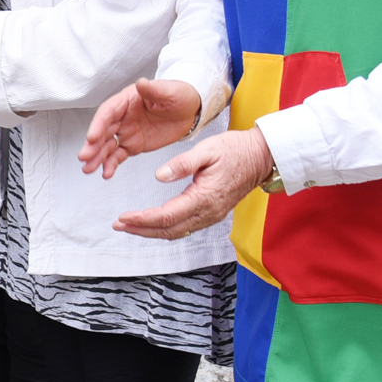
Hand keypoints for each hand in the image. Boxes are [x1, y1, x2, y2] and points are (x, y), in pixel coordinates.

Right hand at [79, 80, 203, 178]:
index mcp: (127, 100)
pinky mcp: (133, 145)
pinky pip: (118, 156)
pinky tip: (106, 173)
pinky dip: (111, 164)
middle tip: (84, 157)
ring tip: (88, 169)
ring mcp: (126, 132)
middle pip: (103, 131)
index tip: (91, 137)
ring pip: (107, 146)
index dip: (98, 124)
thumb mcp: (170, 91)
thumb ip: (154, 89)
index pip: (108, 112)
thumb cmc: (180, 96)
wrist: (190, 111)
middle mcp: (122, 117)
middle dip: (92, 145)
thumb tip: (141, 83)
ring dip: (97, 157)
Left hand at [112, 127, 271, 240]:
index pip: (167, 216)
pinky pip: (185, 227)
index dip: (142, 219)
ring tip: (130, 225)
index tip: (123, 218)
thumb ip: (182, 163)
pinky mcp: (213, 213)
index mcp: (204, 197)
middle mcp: (208, 212)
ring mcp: (211, 215)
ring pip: (177, 232)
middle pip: (169, 230)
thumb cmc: (236, 150)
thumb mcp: (208, 150)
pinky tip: (153, 223)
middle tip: (119, 225)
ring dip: (151, 231)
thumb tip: (159, 176)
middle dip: (141, 230)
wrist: (262, 157)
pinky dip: (166, 228)